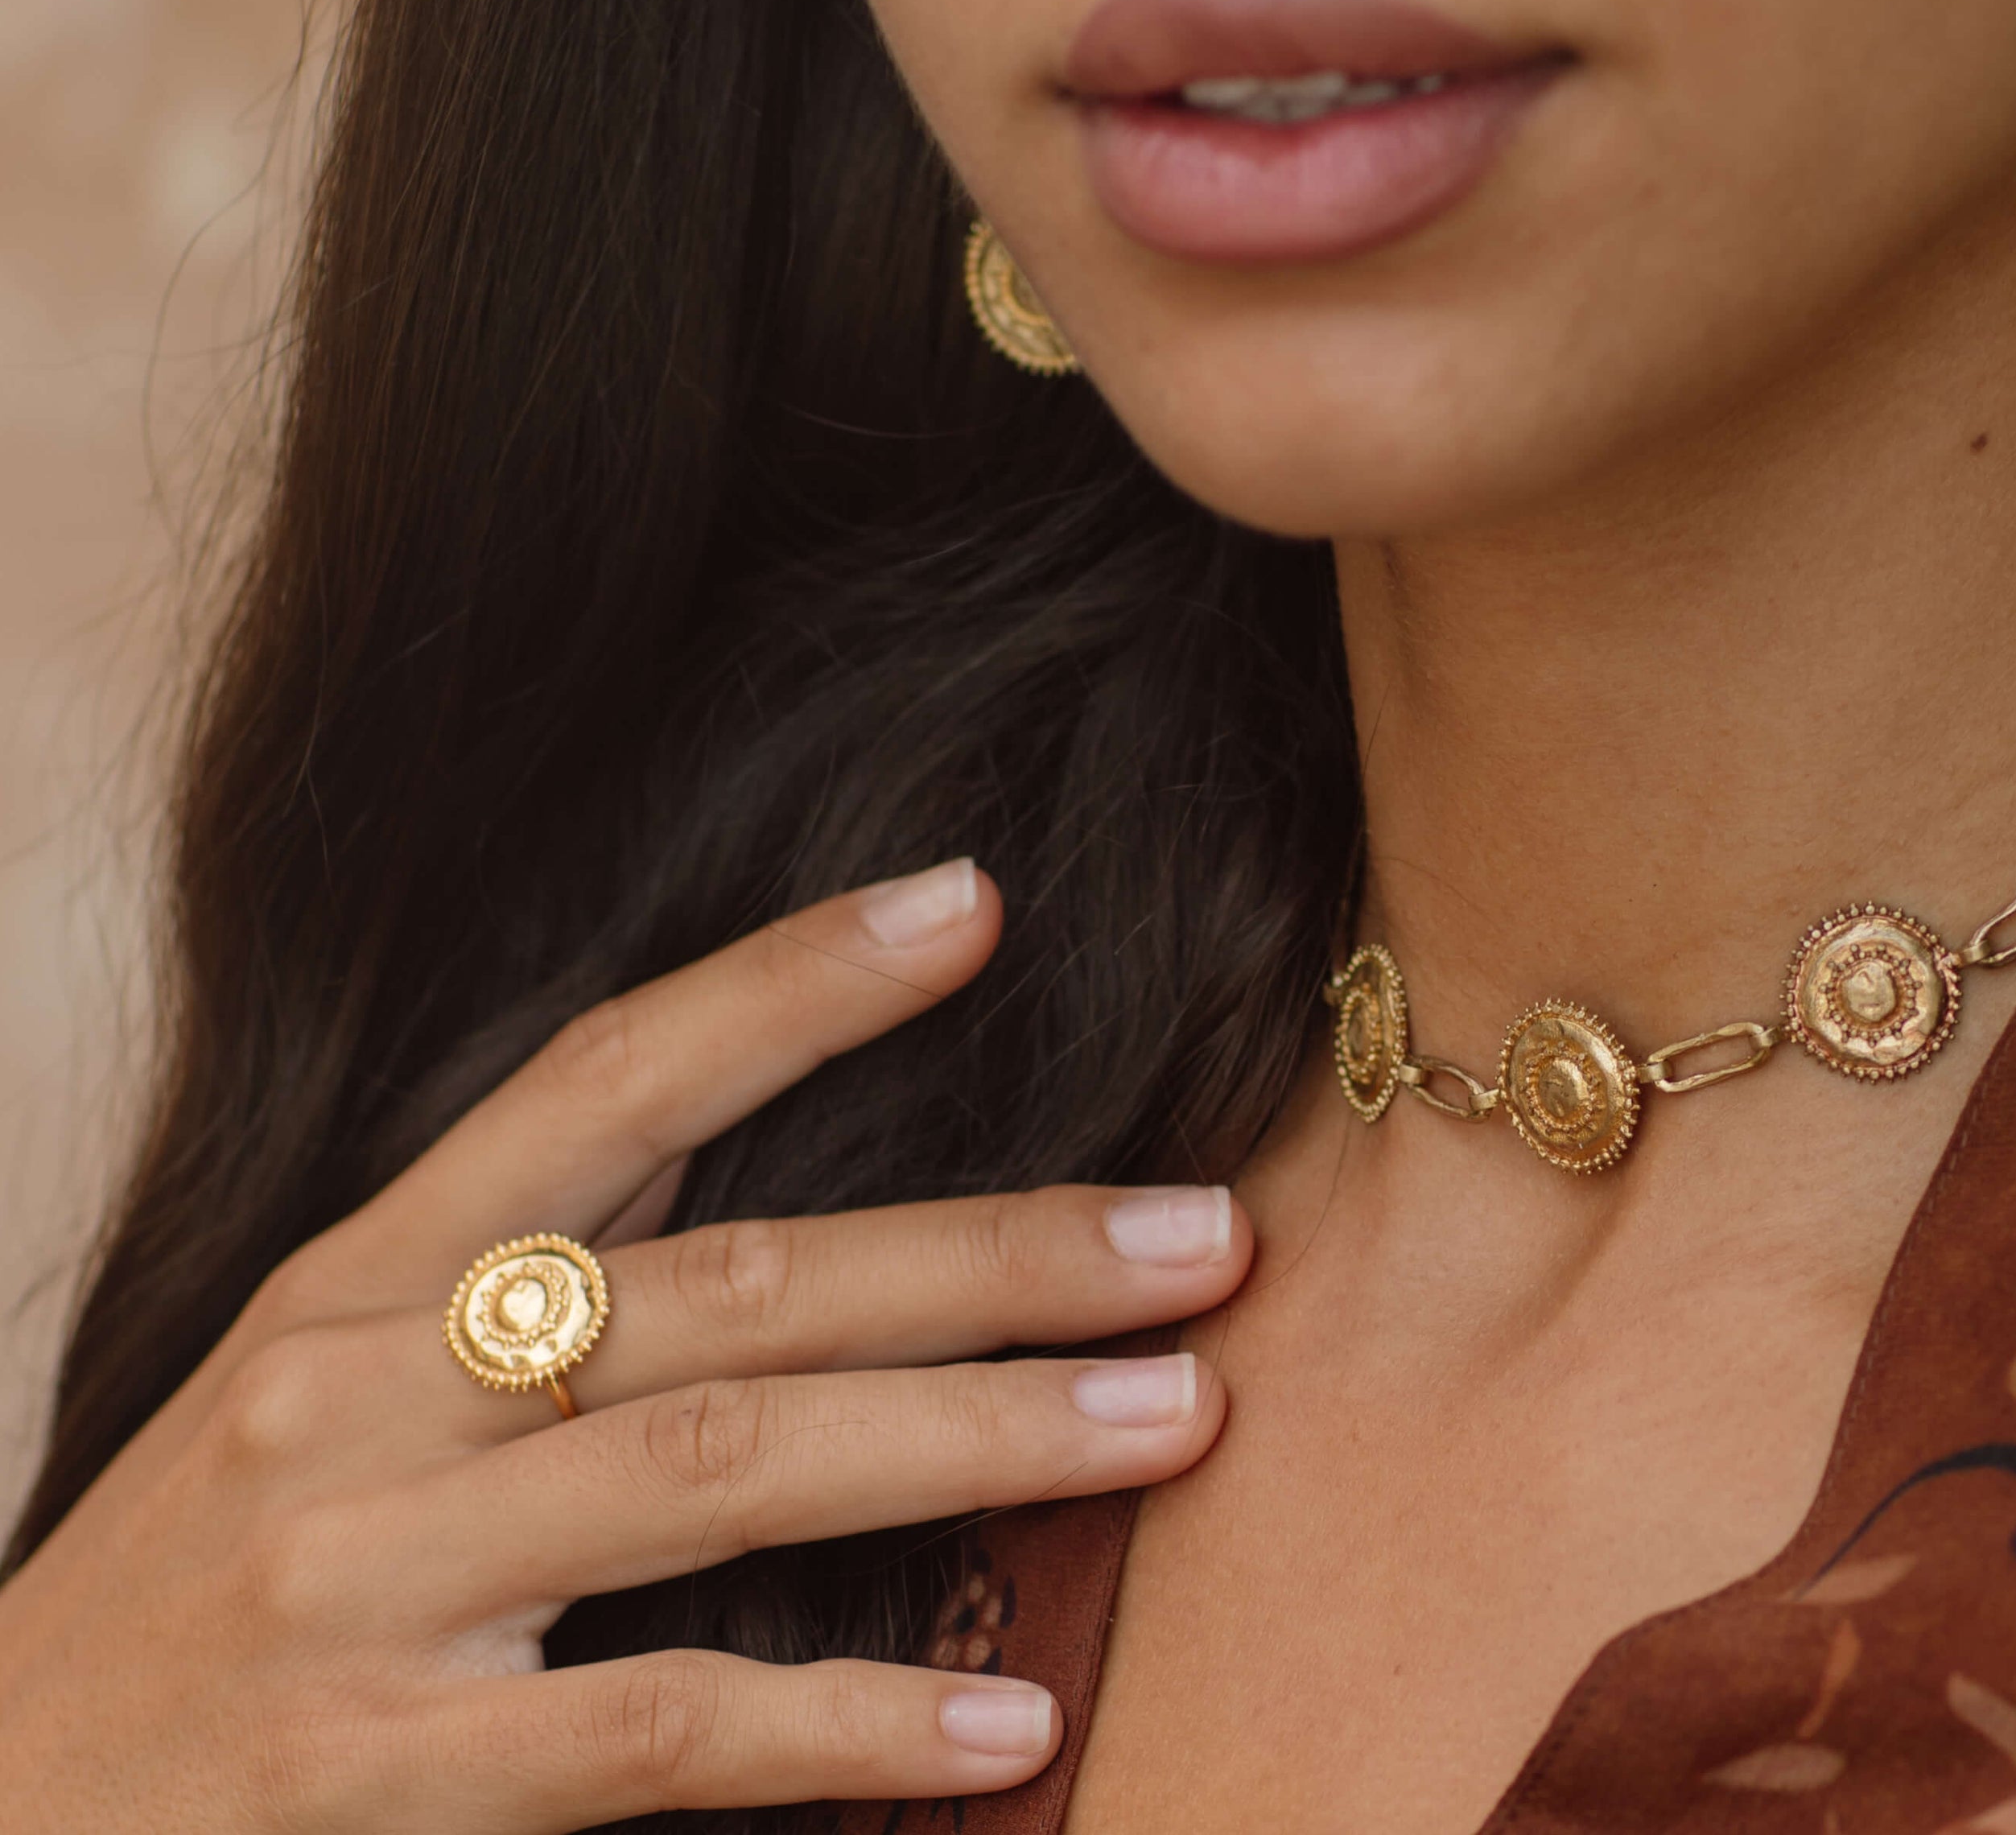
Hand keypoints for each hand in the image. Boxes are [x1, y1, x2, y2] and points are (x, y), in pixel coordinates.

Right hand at [0, 860, 1249, 1831]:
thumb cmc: (174, 1636)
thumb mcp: (299, 1420)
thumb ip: (502, 1305)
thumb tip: (752, 1197)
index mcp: (343, 1301)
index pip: (593, 1087)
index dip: (788, 988)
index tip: (972, 903)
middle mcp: (350, 1409)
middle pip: (732, 1285)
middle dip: (991, 1250)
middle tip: (1206, 1234)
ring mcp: (359, 1594)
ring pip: (728, 1469)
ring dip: (981, 1436)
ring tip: (1178, 1414)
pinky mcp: (373, 1786)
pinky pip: (665, 1729)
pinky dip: (851, 1725)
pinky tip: (1006, 1726)